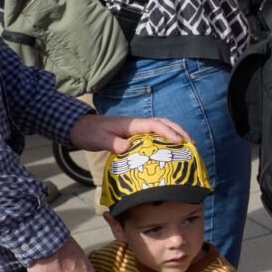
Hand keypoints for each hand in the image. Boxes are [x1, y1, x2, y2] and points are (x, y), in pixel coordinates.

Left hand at [69, 112, 189, 153]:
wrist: (80, 127)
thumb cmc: (89, 133)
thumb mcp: (99, 140)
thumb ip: (113, 143)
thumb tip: (128, 149)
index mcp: (131, 124)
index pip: (154, 125)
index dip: (168, 132)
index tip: (179, 141)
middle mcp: (137, 123)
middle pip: (163, 123)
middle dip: (178, 130)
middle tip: (191, 142)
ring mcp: (136, 127)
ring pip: (160, 127)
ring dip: (175, 133)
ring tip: (186, 145)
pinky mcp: (134, 133)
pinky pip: (154, 133)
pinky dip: (166, 138)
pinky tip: (170, 147)